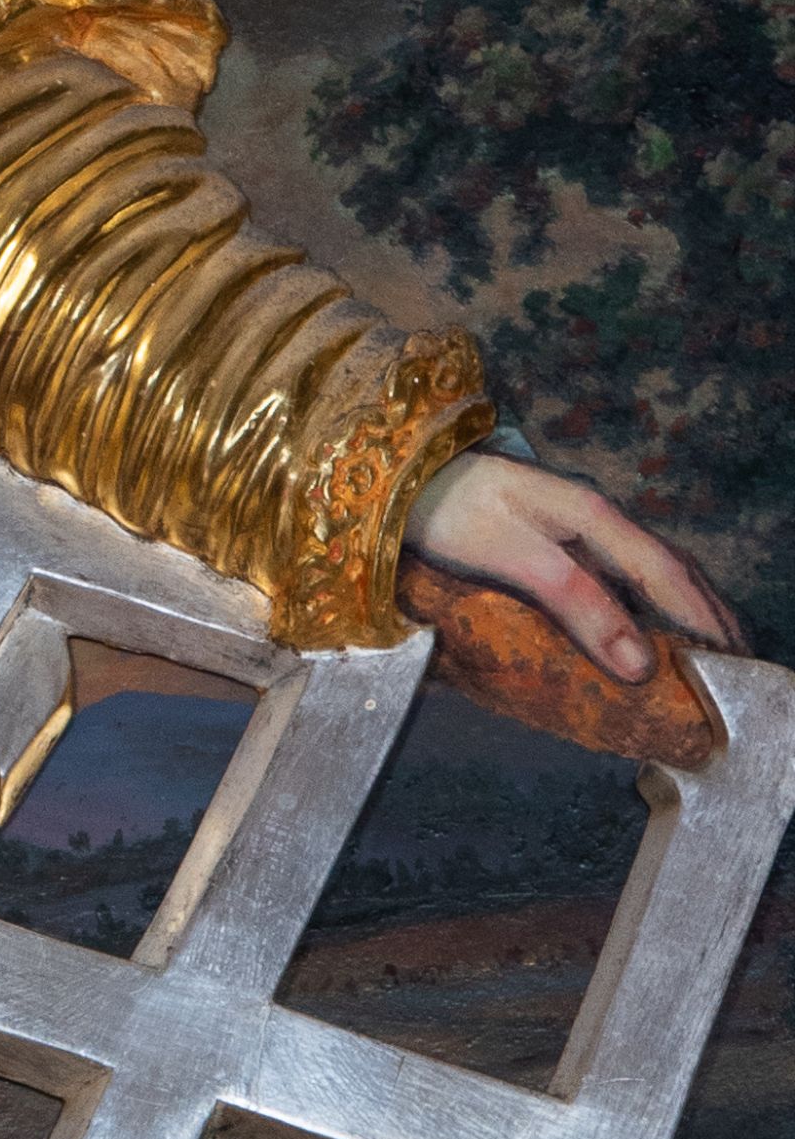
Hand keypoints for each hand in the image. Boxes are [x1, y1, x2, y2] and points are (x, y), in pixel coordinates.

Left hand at [401, 450, 741, 684]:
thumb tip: (639, 662)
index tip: (731, 664)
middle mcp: (596, 516)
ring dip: (686, 606)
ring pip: (651, 567)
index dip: (702, 621)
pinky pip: (623, 571)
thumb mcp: (512, 557)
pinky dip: (652, 600)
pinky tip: (650, 623)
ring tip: (713, 648)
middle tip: (739, 664)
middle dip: (710, 614)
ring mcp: (577, 523)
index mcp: (594, 517)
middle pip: (671, 568)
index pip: (666, 576)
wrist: (399, 474)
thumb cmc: (449, 513)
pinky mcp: (556, 533)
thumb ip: (576, 603)